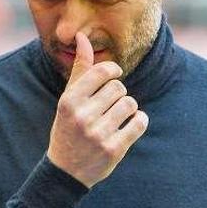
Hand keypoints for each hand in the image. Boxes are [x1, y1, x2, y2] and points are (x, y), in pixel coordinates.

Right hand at [47, 32, 147, 187]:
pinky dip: (140, 121)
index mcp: (69, 101)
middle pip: (119, 88)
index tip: (115, 76)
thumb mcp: (68, 99)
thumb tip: (82, 37)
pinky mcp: (114, 149)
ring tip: (119, 116)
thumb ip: (79, 69)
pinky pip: (139, 123)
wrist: (66, 171)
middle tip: (111, 105)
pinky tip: (131, 125)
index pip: (101, 72)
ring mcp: (98, 134)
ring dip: (130, 108)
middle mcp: (82, 116)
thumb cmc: (68, 127)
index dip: (113, 70)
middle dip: (119, 94)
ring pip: (131, 104)